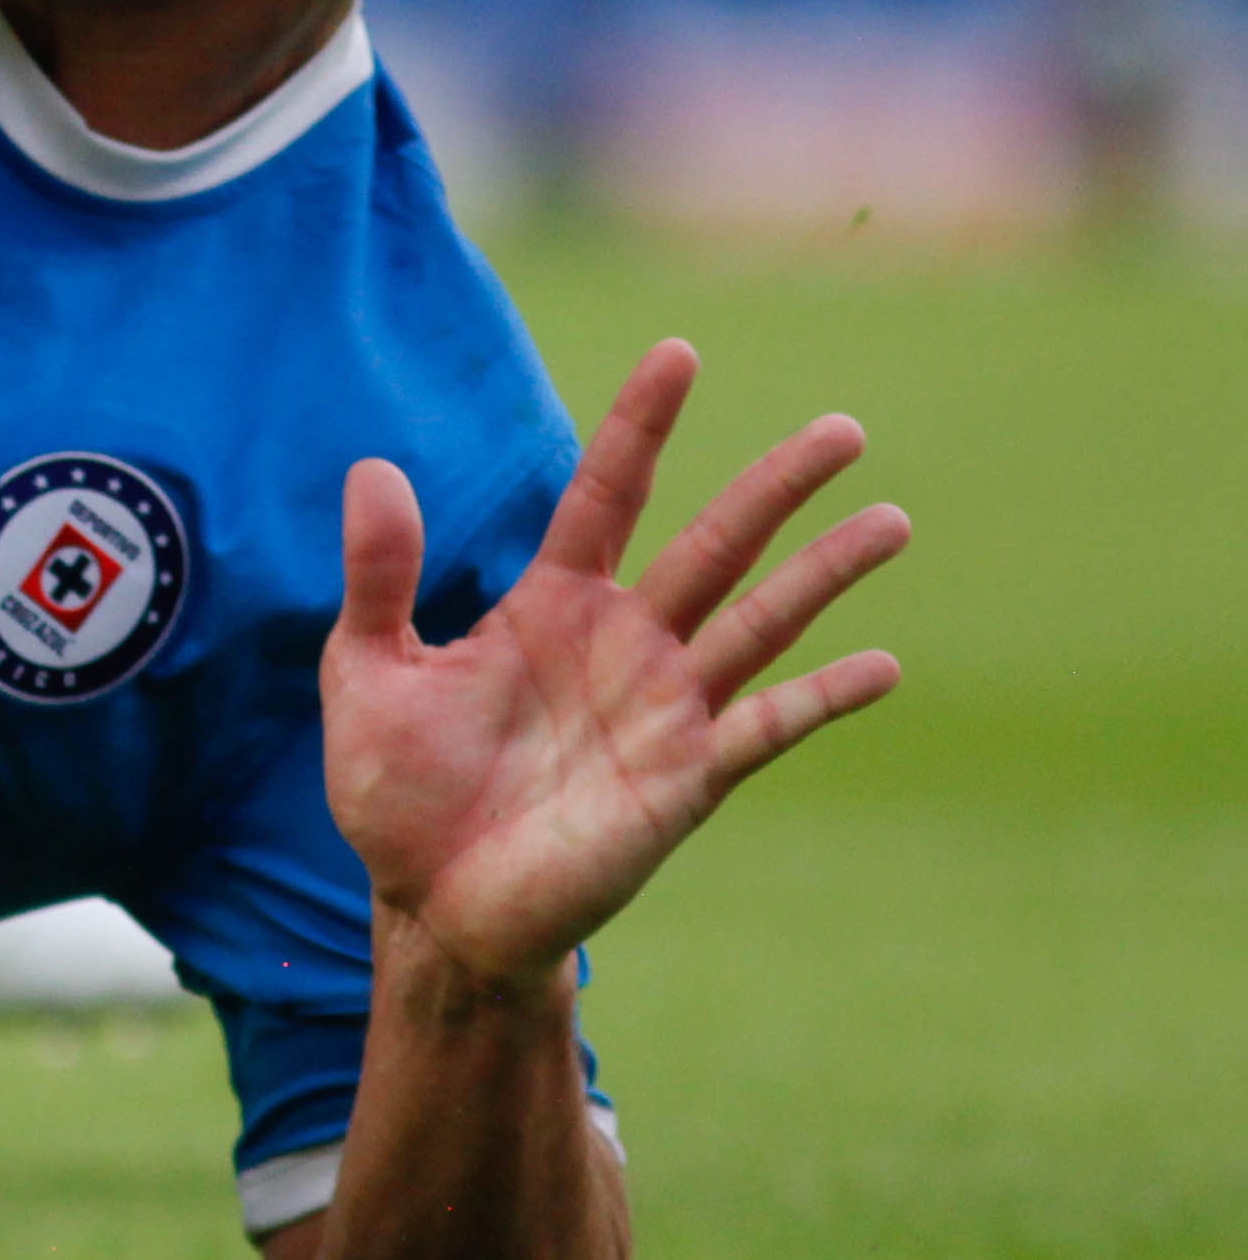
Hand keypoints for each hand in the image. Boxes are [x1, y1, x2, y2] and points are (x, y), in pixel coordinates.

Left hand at [323, 341, 904, 994]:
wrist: (431, 907)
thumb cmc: (397, 793)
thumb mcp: (366, 671)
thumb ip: (379, 575)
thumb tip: (371, 467)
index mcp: (549, 605)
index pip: (607, 494)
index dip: (641, 427)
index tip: (679, 353)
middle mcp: (621, 643)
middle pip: (714, 543)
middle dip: (775, 485)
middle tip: (843, 426)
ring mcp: (663, 709)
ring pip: (761, 621)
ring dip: (825, 572)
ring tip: (893, 518)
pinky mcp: (686, 778)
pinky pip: (765, 725)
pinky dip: (824, 695)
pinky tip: (882, 664)